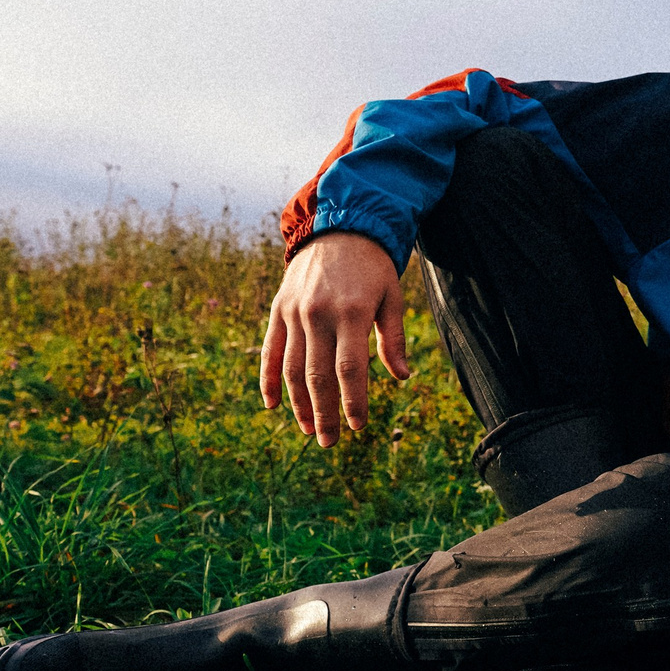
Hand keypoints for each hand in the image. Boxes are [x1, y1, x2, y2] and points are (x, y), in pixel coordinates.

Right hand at [259, 231, 408, 445]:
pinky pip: (270, 350)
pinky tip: (273, 405)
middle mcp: (318, 314)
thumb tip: (402, 377)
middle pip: (318, 375)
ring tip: (307, 429)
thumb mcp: (392, 296)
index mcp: (352, 313)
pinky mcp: (278, 310)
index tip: (358, 426)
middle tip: (329, 442)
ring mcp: (294, 313)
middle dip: (323, 413)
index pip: (350, 369)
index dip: (353, 401)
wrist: (339, 228)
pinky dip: (268, 379)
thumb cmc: (373, 268)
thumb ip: (393, 338)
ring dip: (298, 403)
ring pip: (291, 368)